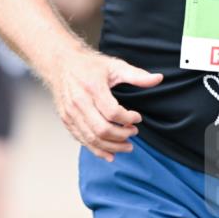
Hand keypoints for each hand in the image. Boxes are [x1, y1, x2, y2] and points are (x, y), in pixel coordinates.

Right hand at [46, 45, 163, 161]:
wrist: (61, 63)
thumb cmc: (88, 65)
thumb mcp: (114, 66)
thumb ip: (137, 75)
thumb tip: (158, 79)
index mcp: (92, 88)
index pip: (113, 112)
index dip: (128, 118)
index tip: (137, 117)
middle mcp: (79, 102)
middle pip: (102, 129)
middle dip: (122, 136)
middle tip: (133, 133)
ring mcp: (71, 113)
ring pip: (92, 138)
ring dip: (111, 146)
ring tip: (126, 146)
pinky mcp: (66, 120)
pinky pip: (81, 140)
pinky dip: (96, 149)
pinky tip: (109, 154)